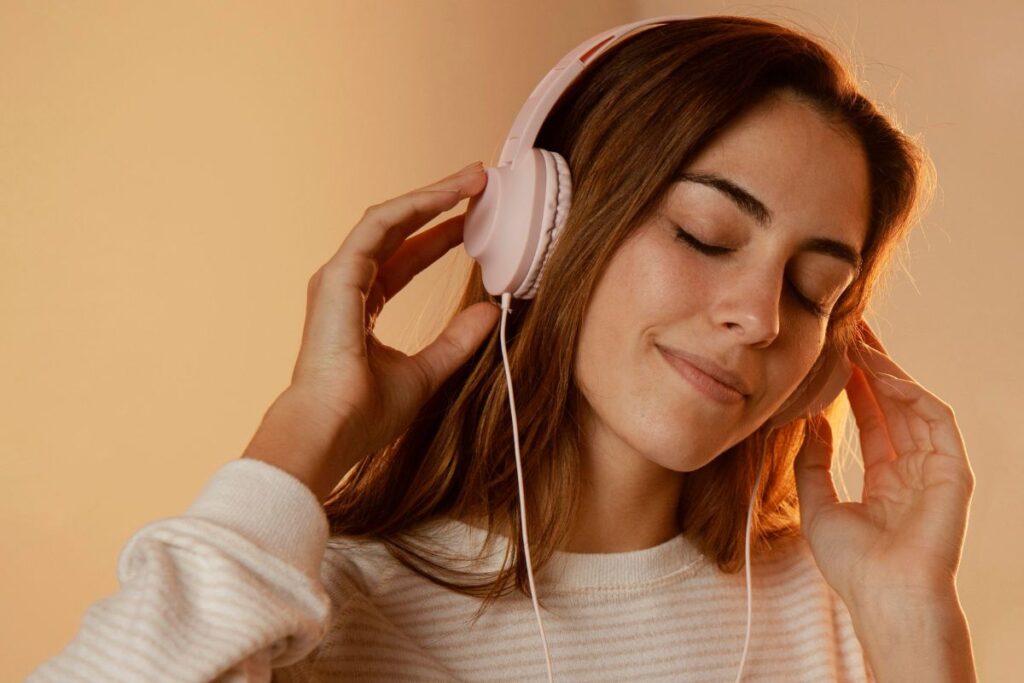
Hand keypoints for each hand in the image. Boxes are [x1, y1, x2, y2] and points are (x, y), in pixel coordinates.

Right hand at [243, 161, 498, 500]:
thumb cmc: (366, 413)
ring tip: (472, 178)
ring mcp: (338, 277)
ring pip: (390, 219)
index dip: (441, 236)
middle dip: (439, 204)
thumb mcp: (427, 370)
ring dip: (432, 196)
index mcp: (362, 306)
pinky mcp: (338, 275)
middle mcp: (348, 285)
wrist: (332, 431)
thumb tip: (491, 311)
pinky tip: (448, 195)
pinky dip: (415, 207)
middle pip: (399, 231)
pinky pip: (379, 226)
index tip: (477, 219)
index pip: (407, 259)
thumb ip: (457, 339)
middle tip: (479, 182)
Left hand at [793, 320, 975, 610]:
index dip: (855, 387)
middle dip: (873, 368)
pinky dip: (910, 393)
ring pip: (913, 406)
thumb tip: (812, 421)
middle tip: (851, 331)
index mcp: (886, 482)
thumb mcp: (817, 505)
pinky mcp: (953, 471)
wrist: (883, 596)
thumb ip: (814, 463)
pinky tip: (882, 374)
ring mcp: (935, 470)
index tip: (835, 356)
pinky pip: (935, 420)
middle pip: (894, 406)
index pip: (872, 421)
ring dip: (888, 372)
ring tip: (861, 342)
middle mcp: (913, 471)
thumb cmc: (851, 563)